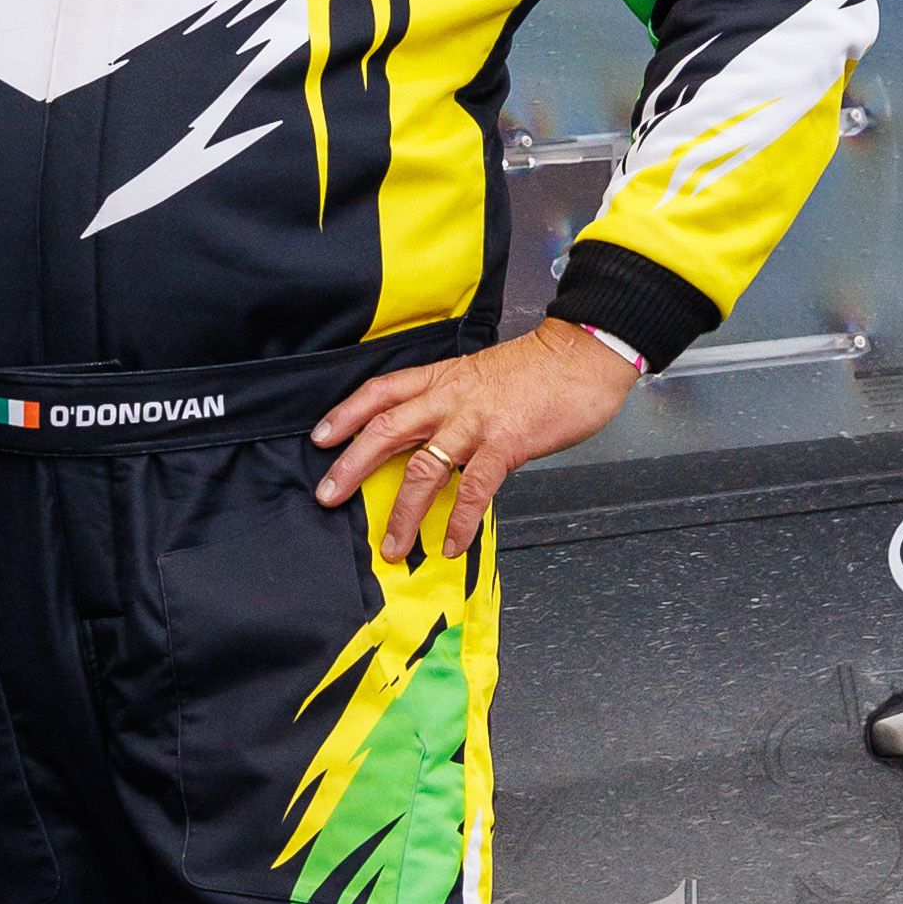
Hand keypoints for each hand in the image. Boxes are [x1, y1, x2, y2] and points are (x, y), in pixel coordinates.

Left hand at [311, 322, 640, 559]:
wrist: (583, 356)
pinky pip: (474, 490)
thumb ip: (454, 403)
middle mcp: (450, 399)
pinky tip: (452, 546)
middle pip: (386, 430)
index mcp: (442, 379)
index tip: (319, 438)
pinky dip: (460, 522)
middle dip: (352, 465)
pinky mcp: (505, 444)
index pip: (381, 391)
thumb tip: (435, 438)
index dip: (345, 413)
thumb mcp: (482, 375)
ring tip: (392, 547)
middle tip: (328, 496)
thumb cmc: (539, 369)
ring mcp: (476, 422)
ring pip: (423, 468)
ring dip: (403, 513)